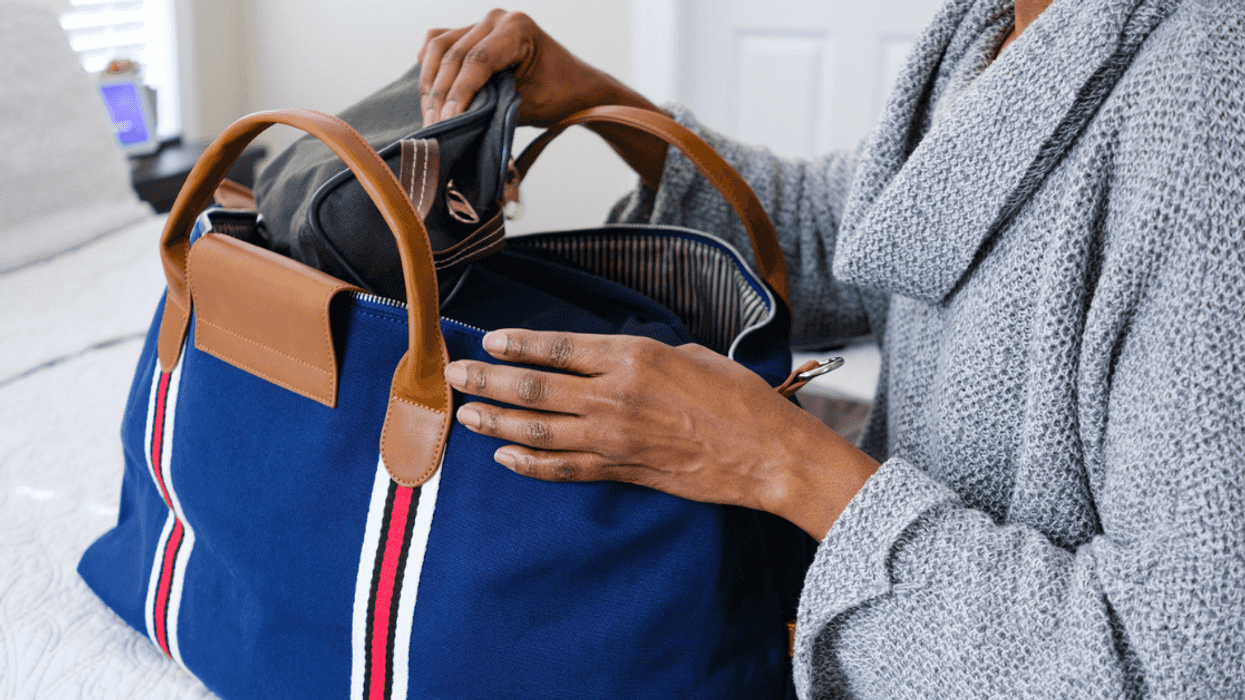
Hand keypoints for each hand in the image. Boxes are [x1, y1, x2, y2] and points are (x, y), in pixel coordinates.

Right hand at [418, 9, 669, 186]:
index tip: (447, 122)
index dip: (458, 93)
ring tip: (430, 114)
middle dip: (440, 94)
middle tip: (434, 127)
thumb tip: (454, 119)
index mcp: (518, 29)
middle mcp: (498, 19)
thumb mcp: (527, 104)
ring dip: (430, 81)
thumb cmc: (560, 96)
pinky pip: (440, 43)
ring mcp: (484, 24)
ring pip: (439, 47)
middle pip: (453, 55)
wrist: (575, 88)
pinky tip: (430, 91)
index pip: (477, 61)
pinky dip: (430, 66)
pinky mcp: (473, 33)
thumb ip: (492, 106)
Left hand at [444, 329, 880, 539]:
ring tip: (465, 413)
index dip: (516, 344)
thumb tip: (607, 357)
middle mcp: (614, 396)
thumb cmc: (738, 398)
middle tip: (453, 373)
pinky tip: (504, 456)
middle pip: (533, 387)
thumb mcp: (690, 354)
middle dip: (486, 380)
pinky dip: (528, 463)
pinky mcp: (621, 471)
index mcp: (633, 357)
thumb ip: (640, 355)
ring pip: (537, 429)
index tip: (487, 341)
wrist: (768, 454)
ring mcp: (613, 438)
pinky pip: (562, 469)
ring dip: (495, 421)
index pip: (557, 347)